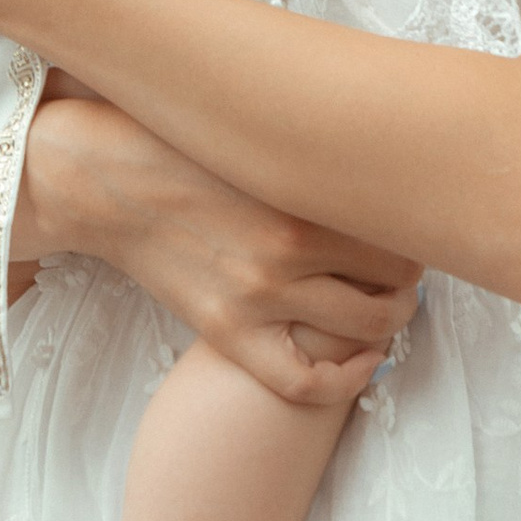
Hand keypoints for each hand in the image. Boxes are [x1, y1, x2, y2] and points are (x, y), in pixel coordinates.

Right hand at [21, 95, 418, 406]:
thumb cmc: (181, 143)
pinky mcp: (226, 331)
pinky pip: (304, 382)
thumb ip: (318, 158)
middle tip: (407, 267)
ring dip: (390, 320)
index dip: (418, 232)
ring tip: (388, 304)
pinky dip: (346, 379)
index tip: (414, 227)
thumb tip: (384, 162)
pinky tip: (361, 359)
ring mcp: (256, 298)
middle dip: (411, 278)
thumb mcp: (258, 138)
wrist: (102, 177)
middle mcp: (285, 252)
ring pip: (366, 329)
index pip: (401, 230)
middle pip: (394, 282)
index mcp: (299, 194)